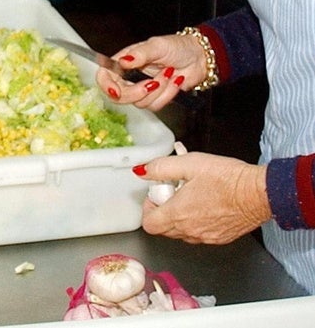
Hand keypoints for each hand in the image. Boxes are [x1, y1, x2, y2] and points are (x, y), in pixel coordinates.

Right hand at [96, 34, 207, 110]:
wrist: (198, 58)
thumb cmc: (177, 47)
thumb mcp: (158, 46)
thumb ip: (139, 54)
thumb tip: (123, 61)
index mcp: (124, 62)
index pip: (105, 76)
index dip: (106, 86)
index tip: (116, 90)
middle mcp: (130, 77)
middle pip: (119, 96)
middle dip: (137, 92)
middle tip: (152, 83)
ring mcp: (141, 89)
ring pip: (139, 103)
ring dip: (159, 90)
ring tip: (169, 74)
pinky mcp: (154, 98)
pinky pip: (155, 106)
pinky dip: (168, 94)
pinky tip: (175, 82)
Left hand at [134, 152, 271, 243]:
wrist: (260, 193)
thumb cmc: (228, 178)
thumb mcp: (189, 163)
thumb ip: (160, 167)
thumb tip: (142, 171)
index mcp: (178, 214)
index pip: (148, 224)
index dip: (148, 208)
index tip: (157, 194)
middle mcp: (189, 230)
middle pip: (163, 229)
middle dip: (163, 210)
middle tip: (174, 192)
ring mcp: (205, 237)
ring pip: (180, 233)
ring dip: (179, 217)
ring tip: (191, 196)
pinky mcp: (220, 238)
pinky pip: (198, 234)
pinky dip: (196, 222)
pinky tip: (206, 204)